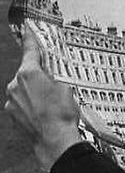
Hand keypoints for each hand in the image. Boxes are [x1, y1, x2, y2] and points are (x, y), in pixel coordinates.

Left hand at [4, 27, 81, 172]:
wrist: (55, 141)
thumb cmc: (62, 115)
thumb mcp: (66, 86)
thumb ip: (53, 74)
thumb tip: (49, 70)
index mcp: (29, 73)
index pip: (29, 51)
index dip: (30, 39)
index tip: (28, 30)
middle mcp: (15, 85)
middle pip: (26, 71)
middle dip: (38, 74)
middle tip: (54, 81)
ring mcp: (11, 101)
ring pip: (23, 88)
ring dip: (34, 91)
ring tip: (51, 102)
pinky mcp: (11, 114)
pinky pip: (21, 103)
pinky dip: (31, 104)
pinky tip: (44, 111)